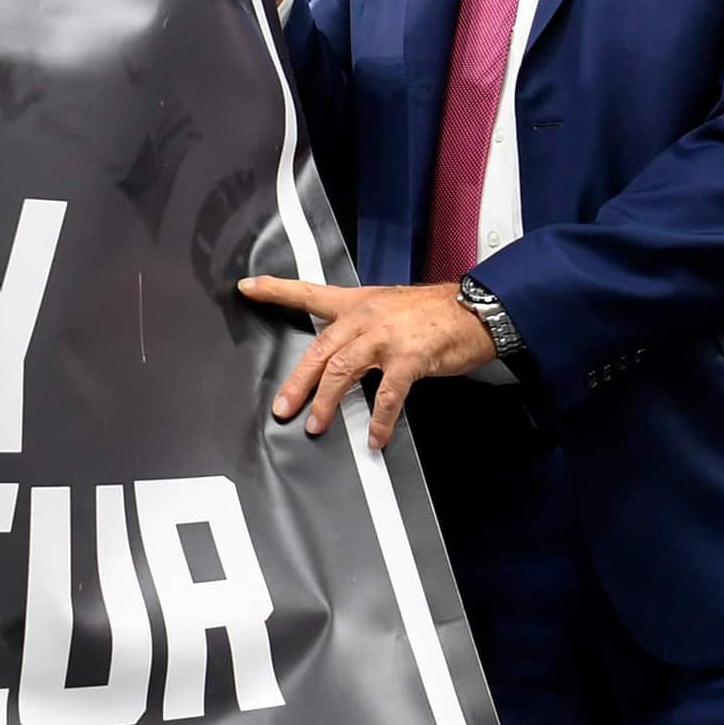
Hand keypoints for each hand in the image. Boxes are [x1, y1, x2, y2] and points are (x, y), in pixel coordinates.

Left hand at [238, 275, 496, 448]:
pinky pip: (388, 393)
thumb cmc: (432, 313)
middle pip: (320, 348)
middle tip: (282, 407)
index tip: (247, 287)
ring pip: (343, 370)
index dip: (277, 290)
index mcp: (357, 303)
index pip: (310, 293)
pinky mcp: (411, 357)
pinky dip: (379, 419)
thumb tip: (338, 356)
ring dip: (327, 401)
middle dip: (298, 381)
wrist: (476, 308)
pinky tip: (374, 437)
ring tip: (316, 425)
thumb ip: (361, 327)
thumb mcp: (388, 308)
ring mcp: (387, 337)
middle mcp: (366, 316)